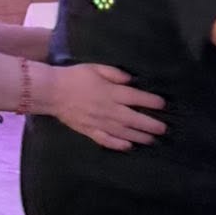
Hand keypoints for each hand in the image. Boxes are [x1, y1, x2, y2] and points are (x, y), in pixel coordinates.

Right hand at [39, 63, 166, 151]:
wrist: (51, 92)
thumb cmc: (75, 77)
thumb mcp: (96, 67)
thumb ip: (115, 73)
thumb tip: (132, 80)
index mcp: (111, 92)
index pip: (136, 98)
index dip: (151, 102)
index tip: (163, 104)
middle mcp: (108, 109)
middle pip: (134, 119)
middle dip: (151, 125)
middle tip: (164, 129)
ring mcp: (99, 123)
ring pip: (124, 132)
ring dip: (140, 137)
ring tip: (152, 140)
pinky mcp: (90, 131)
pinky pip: (106, 140)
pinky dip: (118, 145)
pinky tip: (129, 147)